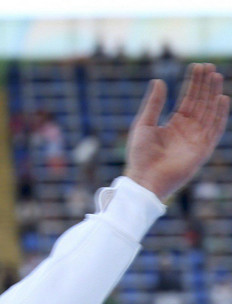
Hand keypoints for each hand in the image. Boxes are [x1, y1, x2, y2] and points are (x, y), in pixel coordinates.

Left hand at [124, 63, 229, 199]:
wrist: (143, 177)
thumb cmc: (139, 153)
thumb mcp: (144, 124)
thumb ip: (154, 104)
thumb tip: (159, 81)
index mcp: (175, 124)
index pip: (189, 99)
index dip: (194, 83)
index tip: (198, 66)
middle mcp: (189, 129)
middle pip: (201, 102)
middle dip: (205, 85)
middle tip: (209, 66)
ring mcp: (197, 138)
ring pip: (210, 112)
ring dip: (214, 94)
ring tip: (216, 76)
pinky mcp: (203, 149)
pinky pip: (215, 129)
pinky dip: (220, 114)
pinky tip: (222, 98)